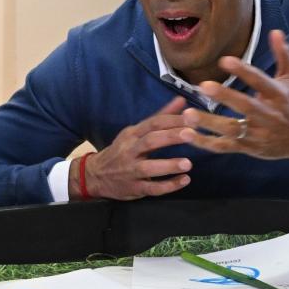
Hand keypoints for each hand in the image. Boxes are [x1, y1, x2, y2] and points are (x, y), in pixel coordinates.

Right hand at [76, 97, 192, 199]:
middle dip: (171, 137)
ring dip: (169, 165)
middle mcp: (130, 150)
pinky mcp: (133, 188)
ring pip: (149, 167)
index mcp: (132, 134)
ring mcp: (130, 170)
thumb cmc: (122, 151)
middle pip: (150, 141)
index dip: (173, 120)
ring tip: (188, 164)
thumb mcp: (136, 132)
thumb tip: (182, 100)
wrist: (95, 175)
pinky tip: (184, 181)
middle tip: (192, 135)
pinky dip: (168, 186)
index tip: (193, 118)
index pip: (153, 123)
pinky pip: (151, 188)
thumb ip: (160, 117)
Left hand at [182, 30, 288, 170]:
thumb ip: (283, 55)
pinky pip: (223, 146)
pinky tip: (186, 134)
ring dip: (208, 123)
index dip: (243, 71)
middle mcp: (269, 115)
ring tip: (187, 114)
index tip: (224, 60)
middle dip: (224, 97)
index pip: (260, 81)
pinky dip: (204, 143)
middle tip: (202, 86)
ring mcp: (257, 133)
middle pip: (246, 106)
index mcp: (279, 95)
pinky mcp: (248, 147)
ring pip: (231, 129)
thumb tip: (275, 31)